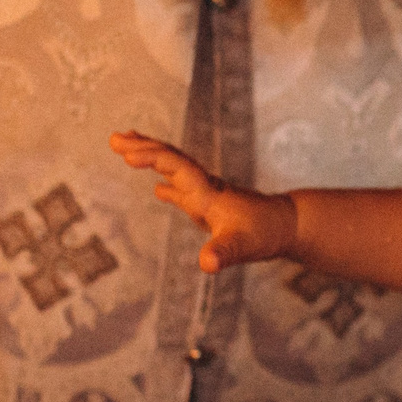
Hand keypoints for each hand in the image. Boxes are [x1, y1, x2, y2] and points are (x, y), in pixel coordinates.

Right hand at [111, 131, 296, 270]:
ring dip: (150, 158)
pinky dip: (166, 184)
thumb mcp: (242, 246)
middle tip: (113, 138)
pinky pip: (182, 188)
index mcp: (206, 192)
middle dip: (142, 147)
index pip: (175, 166)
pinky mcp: (210, 207)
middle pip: (170, 159)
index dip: (151, 157)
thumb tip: (206, 264)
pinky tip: (157, 189)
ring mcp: (206, 195)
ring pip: (174, 170)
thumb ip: (223, 253)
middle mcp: (203, 187)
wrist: (288, 226)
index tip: (125, 153)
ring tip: (125, 147)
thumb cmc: (265, 234)